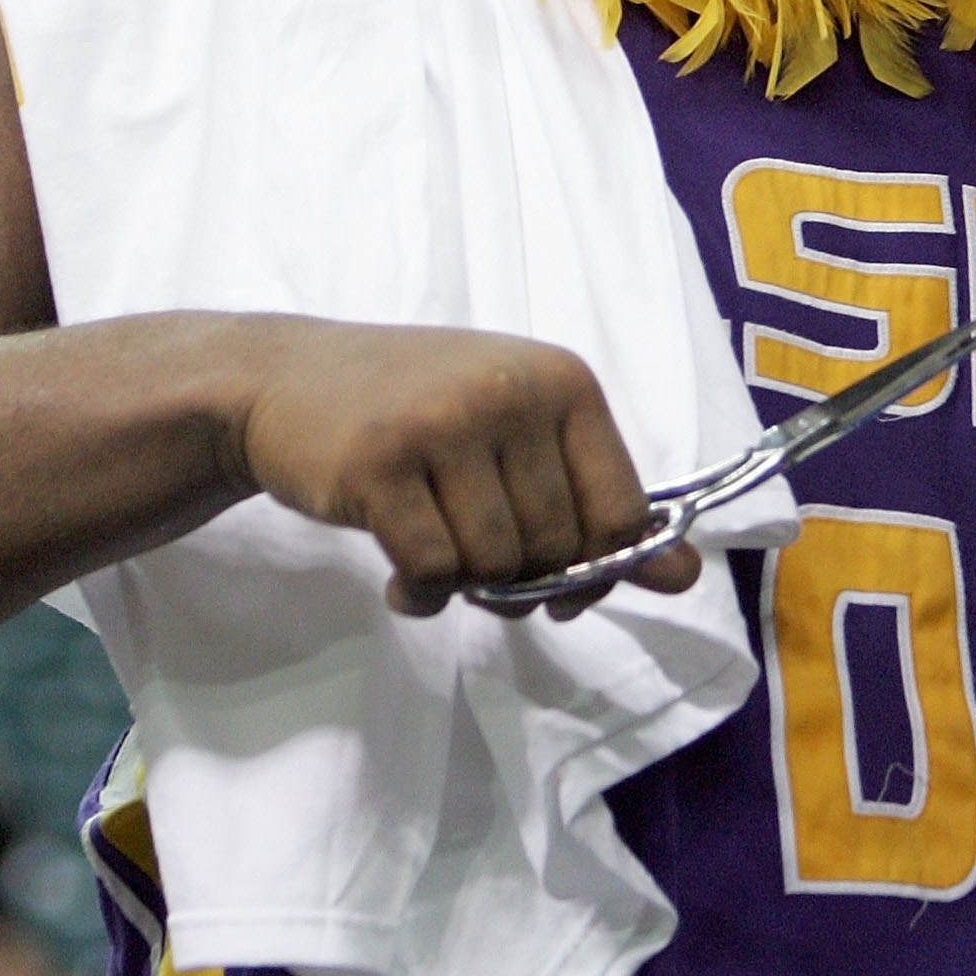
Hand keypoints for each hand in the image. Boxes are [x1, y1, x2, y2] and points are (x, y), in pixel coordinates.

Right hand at [233, 317, 700, 619]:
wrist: (287, 380)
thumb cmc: (419, 412)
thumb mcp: (519, 440)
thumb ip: (602, 509)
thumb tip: (688, 578)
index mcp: (564, 380)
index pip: (621, 514)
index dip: (596, 571)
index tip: (556, 580)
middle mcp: (512, 390)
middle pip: (556, 550)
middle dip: (520, 583)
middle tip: (474, 560)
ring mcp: (444, 422)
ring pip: (496, 566)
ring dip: (465, 589)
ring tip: (432, 555)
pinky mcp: (380, 462)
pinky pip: (433, 573)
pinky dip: (420, 595)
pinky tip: (399, 576)